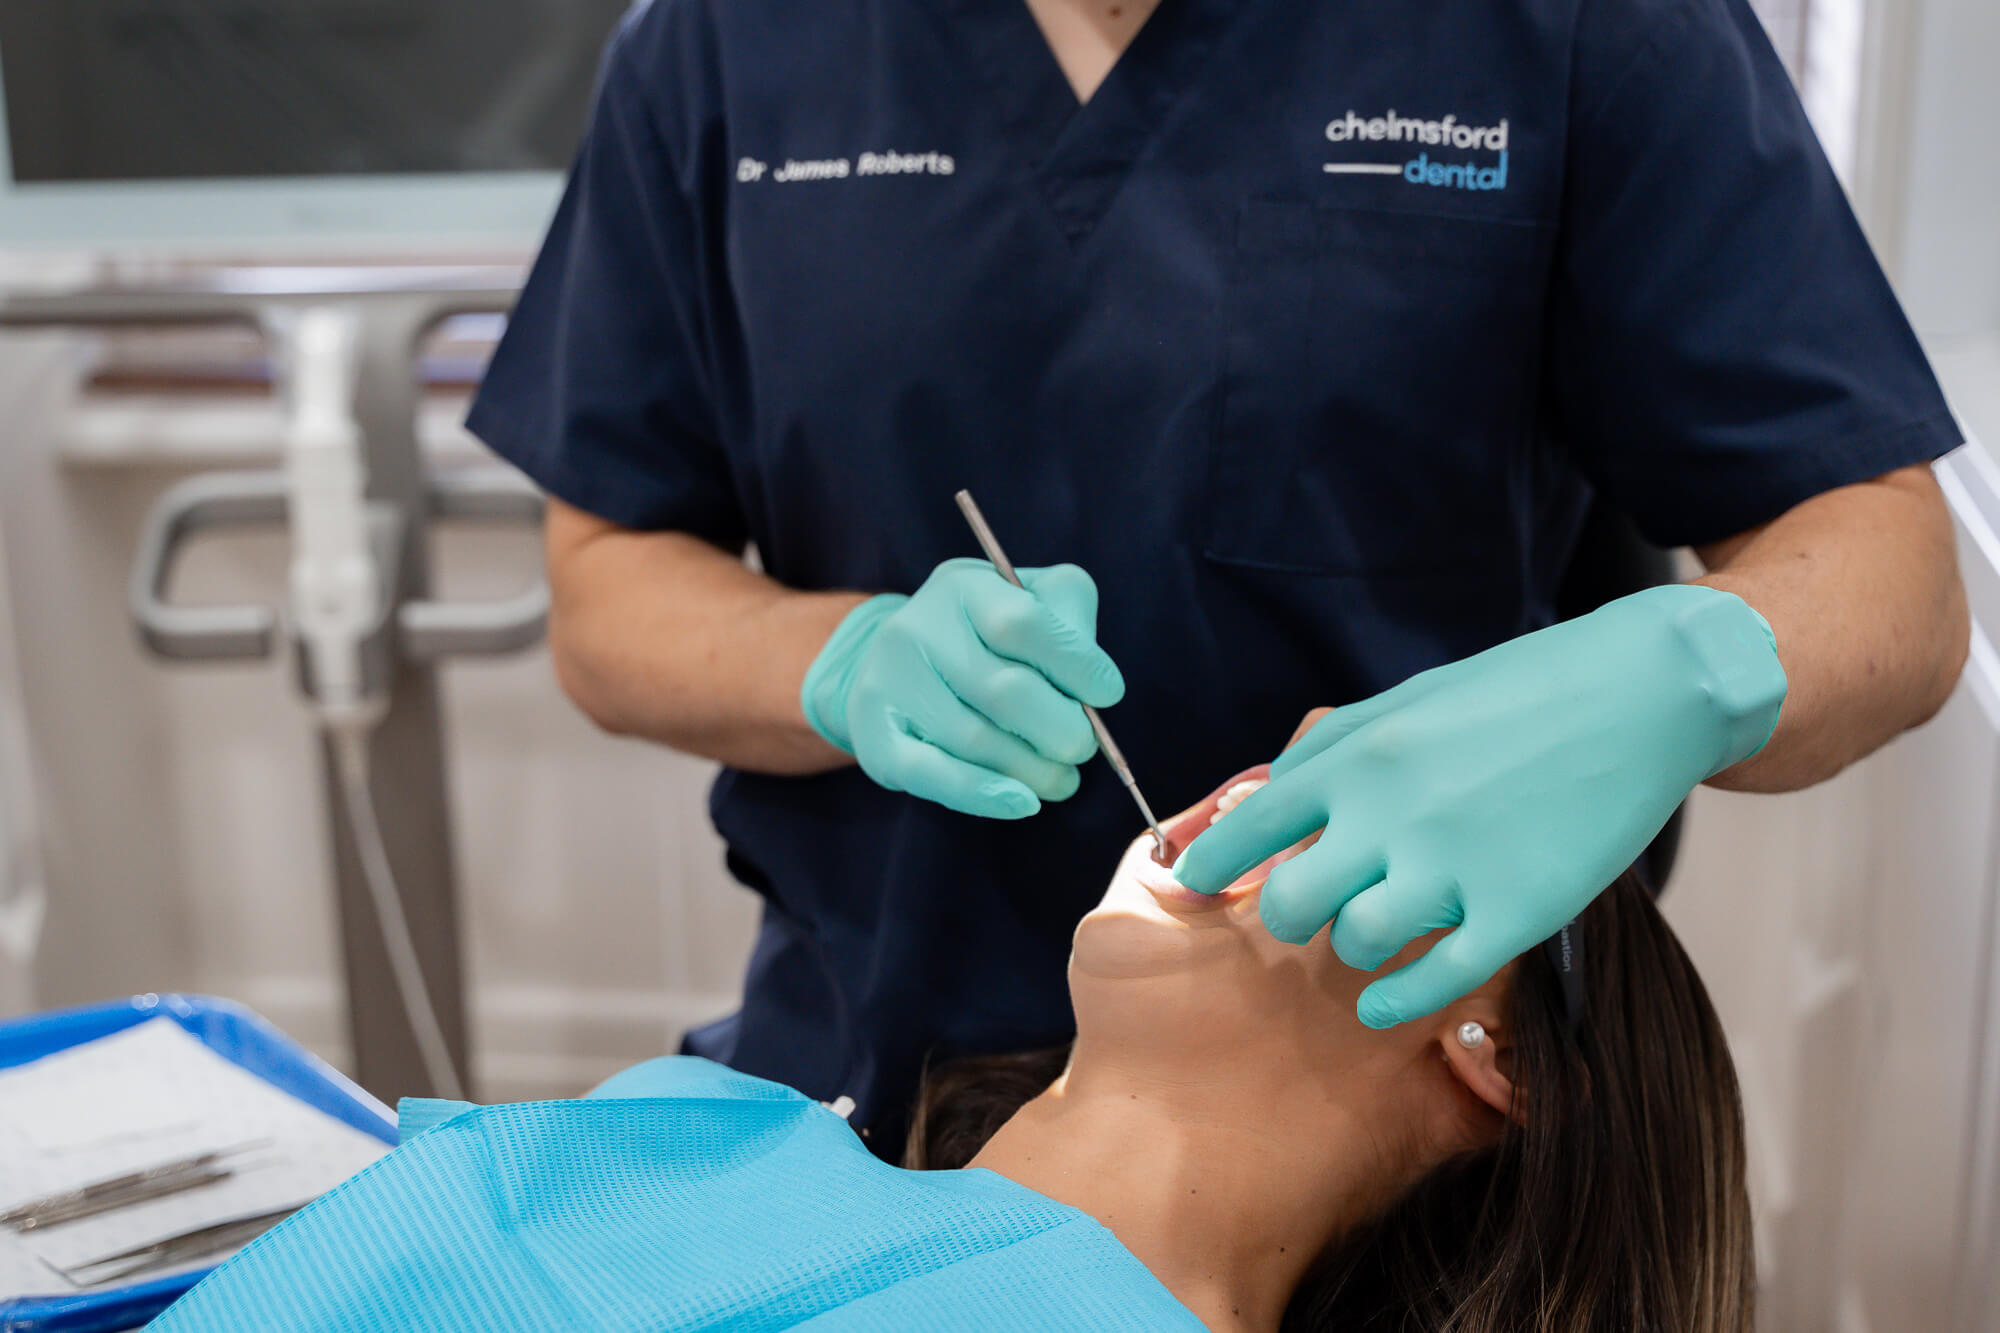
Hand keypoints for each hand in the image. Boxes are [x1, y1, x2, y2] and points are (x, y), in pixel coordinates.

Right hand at [800, 558, 1125, 817]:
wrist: (895, 661)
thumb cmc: (985, 635)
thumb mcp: (1028, 600)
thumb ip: (1069, 620)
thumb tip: (1097, 687)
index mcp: (962, 588)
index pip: (1022, 624)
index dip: (1077, 665)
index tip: (1107, 694)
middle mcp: (916, 629)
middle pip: (1005, 692)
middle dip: (1062, 730)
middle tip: (1081, 746)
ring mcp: (890, 684)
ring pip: (977, 741)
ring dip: (1035, 771)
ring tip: (1061, 778)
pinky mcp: (875, 739)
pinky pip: (934, 776)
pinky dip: (985, 795)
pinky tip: (1023, 802)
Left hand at [1173, 585, 1785, 1026]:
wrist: (1637, 693)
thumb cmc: (1513, 692)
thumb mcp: (1402, 702)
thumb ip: (1327, 751)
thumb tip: (1261, 798)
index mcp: (1357, 759)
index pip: (1248, 830)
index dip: (1208, 868)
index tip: (1191, 888)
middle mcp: (1391, 814)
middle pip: (1290, 904)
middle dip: (1292, 913)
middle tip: (1316, 907)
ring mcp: (1455, 866)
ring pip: (1355, 943)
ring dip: (1356, 945)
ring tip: (1380, 928)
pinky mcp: (1519, 911)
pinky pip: (1433, 982)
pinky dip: (1395, 1003)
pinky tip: (1382, 1004)